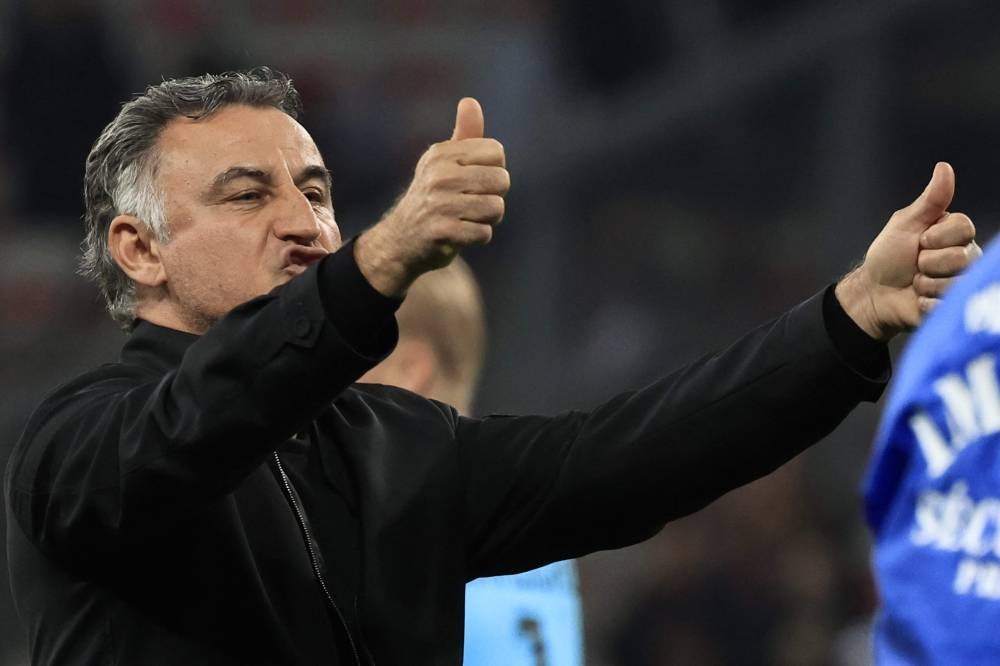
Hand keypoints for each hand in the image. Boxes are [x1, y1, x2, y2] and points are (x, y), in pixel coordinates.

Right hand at [356, 98, 509, 296]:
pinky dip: (478, 237)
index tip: (473, 181)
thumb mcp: (443, 163)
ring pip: (496, 208)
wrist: (401, 241)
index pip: (496, 153)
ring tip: (466, 219)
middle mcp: (439, 175)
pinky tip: (460, 235)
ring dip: (487, 219)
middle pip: (501, 180)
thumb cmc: (432, 198)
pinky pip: (484, 233)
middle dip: (494, 196)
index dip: (493, 170)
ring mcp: (439, 205)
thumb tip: (470, 102)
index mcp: (441, 154)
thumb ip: (464, 135)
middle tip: (471, 204)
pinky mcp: (442, 233)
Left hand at [836, 162, 980, 340]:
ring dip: (925, 284)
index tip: (919, 241)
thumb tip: (944, 167)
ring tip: (916, 283)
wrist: (874, 291)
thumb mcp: (905, 224)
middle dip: (928, 262)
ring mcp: (962, 283)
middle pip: (962, 257)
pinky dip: (925, 303)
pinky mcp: (953, 307)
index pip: (964, 228)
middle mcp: (967, 257)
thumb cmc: (889, 255)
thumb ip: (930, 200)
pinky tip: (918, 301)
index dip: (936, 237)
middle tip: (915, 265)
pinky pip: (946, 305)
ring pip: (956, 283)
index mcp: (957, 234)